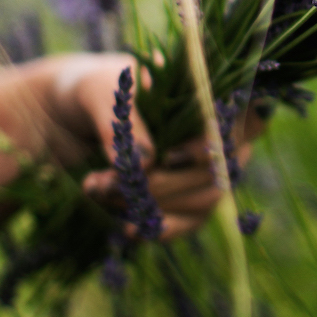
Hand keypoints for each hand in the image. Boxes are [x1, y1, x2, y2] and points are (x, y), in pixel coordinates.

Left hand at [38, 54, 245, 240]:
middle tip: (112, 184)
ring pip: (206, 198)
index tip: (168, 157)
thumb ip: (124, 122)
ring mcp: (205, 165)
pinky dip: (162, 228)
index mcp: (206, 91)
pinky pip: (191, 220)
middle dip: (166, 183)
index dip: (218, 142)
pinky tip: (130, 229)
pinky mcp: (185, 194)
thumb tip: (149, 163)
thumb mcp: (99, 92)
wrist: (68, 112)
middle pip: (221, 168)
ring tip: (105, 195)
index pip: (248, 117)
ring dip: (157, 206)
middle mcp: (216, 129)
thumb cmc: (93, 88)